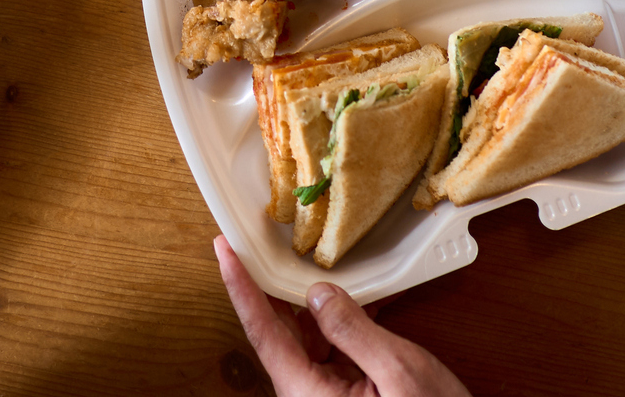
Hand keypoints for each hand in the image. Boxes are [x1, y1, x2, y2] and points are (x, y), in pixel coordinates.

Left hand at [216, 237, 469, 396]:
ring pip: (308, 341)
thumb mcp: (399, 372)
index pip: (263, 332)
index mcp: (307, 394)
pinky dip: (340, 324)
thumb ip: (353, 330)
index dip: (241, 287)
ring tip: (314, 264)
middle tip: (264, 244)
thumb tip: (318, 293)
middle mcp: (307, 396)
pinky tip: (354, 299)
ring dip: (313, 305)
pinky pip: (332, 353)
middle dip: (274, 287)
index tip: (225, 251)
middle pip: (282, 333)